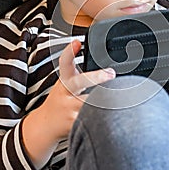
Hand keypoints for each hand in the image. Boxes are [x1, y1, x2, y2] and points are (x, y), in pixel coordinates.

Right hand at [22, 40, 115, 168]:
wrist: (44, 127)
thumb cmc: (60, 102)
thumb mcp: (64, 85)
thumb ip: (77, 72)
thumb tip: (92, 52)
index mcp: (64, 82)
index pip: (64, 63)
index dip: (69, 52)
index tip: (77, 42)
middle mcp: (65, 94)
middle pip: (80, 81)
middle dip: (96, 76)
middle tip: (111, 73)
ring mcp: (70, 110)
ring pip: (90, 102)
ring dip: (106, 99)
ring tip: (124, 94)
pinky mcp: (75, 125)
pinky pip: (92, 119)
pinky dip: (104, 117)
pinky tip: (115, 115)